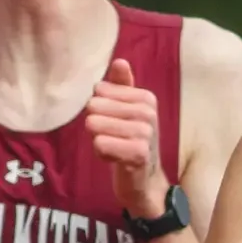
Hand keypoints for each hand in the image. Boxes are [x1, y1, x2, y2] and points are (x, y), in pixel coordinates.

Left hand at [87, 58, 167, 217]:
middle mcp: (148, 112)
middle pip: (93, 107)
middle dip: (97, 126)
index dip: (101, 110)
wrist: (146, 181)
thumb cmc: (132, 142)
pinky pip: (100, 144)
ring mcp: (145, 133)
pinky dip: (102, 154)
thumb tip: (119, 60)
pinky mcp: (138, 153)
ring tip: (116, 148)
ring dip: (99, 141)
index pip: (99, 91)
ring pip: (94, 125)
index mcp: (146, 98)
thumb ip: (121, 86)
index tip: (116, 124)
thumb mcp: (128, 112)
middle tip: (114, 138)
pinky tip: (116, 160)